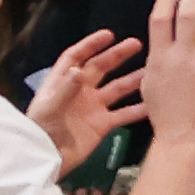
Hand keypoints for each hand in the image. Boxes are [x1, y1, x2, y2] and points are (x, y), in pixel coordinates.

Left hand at [24, 32, 145, 154]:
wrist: (45, 160)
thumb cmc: (41, 130)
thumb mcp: (49, 108)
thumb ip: (65, 89)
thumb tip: (79, 68)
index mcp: (62, 83)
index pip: (76, 57)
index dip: (90, 45)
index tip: (109, 35)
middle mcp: (79, 92)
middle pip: (100, 68)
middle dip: (117, 56)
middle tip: (137, 44)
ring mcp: (93, 108)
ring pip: (117, 89)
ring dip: (133, 80)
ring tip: (152, 71)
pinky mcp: (102, 125)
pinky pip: (124, 114)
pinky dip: (138, 109)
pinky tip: (154, 104)